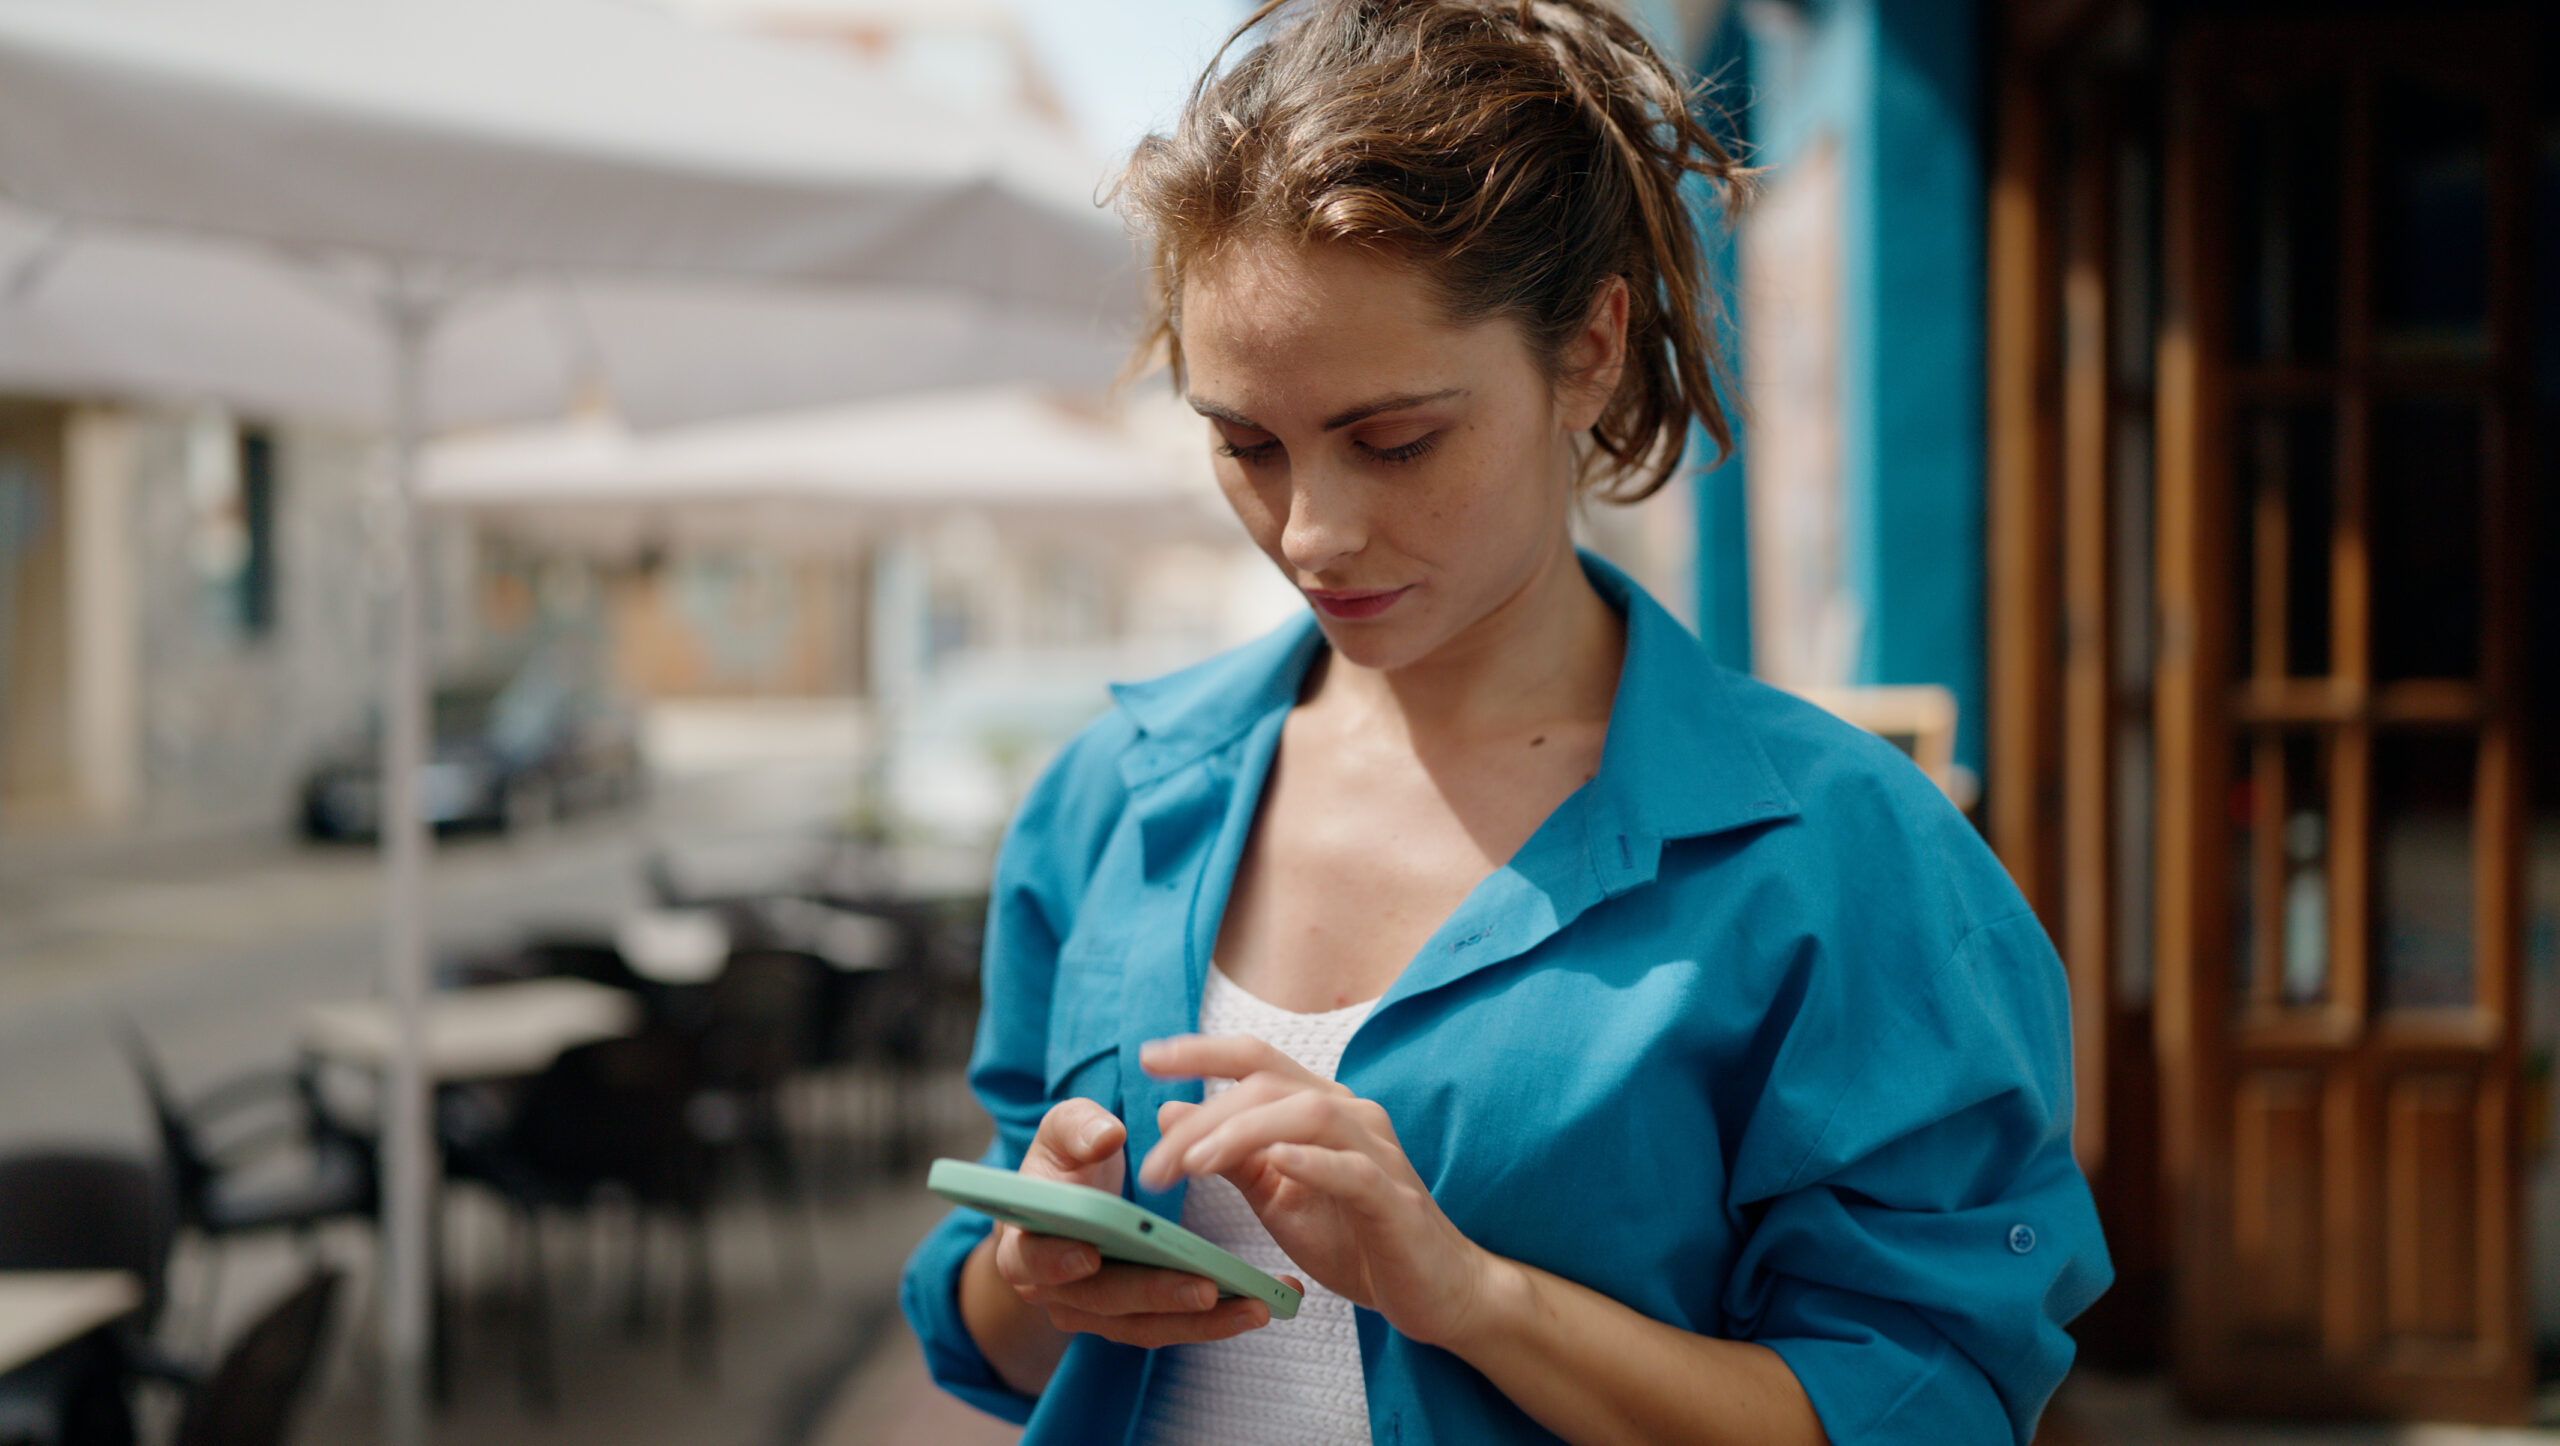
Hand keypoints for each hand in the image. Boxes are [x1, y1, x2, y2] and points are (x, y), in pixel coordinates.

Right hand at [986, 1096, 1282, 1348]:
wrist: (1076, 1201)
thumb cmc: (1067, 1161)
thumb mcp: (1065, 1131)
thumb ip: (1078, 1127)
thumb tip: (1105, 1136)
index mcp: (1023, 1242)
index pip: (1031, 1258)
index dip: (1056, 1259)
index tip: (1088, 1254)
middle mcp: (1054, 1290)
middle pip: (1102, 1299)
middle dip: (1155, 1293)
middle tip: (1205, 1287)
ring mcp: (1096, 1312)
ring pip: (1145, 1324)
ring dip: (1201, 1320)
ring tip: (1253, 1304)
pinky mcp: (1134, 1320)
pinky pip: (1173, 1327)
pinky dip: (1215, 1321)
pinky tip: (1255, 1305)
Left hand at [1138, 1034, 1491, 1347]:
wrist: (1432, 1290)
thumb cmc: (1354, 1239)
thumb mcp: (1276, 1197)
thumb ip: (1229, 1156)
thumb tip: (1170, 1110)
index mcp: (1319, 1108)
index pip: (1258, 1060)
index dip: (1203, 1051)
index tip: (1148, 1057)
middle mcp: (1350, 1116)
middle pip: (1269, 1086)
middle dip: (1203, 1118)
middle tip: (1155, 1165)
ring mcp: (1377, 1153)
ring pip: (1308, 1114)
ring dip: (1242, 1133)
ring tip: (1194, 1164)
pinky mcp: (1395, 1200)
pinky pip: (1353, 1170)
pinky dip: (1312, 1161)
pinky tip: (1276, 1163)